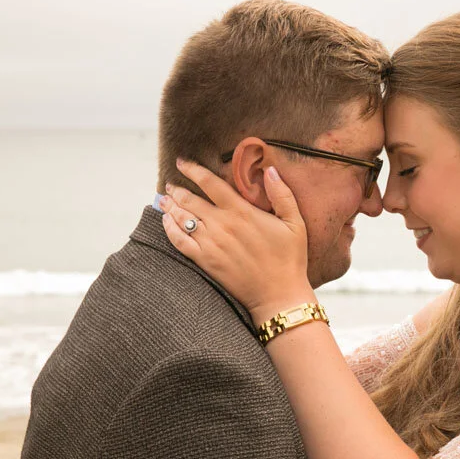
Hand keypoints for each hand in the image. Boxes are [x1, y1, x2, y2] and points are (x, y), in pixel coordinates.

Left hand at [160, 159, 315, 322]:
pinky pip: (179, 241)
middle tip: (171, 184)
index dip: (193, 170)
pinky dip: (169, 229)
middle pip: (190, 200)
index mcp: (242, 212)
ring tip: (164, 199)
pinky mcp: (205, 261)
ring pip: (181, 218)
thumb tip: (271, 170)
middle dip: (177, 189)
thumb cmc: (290, 259)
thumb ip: (282, 195)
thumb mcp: (295, 223)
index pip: (210, 183)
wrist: (279, 295)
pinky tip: (166, 222)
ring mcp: (211, 244)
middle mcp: (222, 225)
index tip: (182, 162)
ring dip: (170, 206)